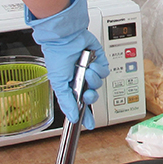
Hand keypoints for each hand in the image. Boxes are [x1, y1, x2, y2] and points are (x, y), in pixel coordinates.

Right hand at [25, 0, 108, 128]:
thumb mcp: (59, 83)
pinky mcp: (98, 60)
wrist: (66, 38)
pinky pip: (104, 71)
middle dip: (91, 96)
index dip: (85, 115)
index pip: (79, 104)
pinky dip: (99, 69)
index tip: (89, 125)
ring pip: (99, 83)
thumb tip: (73, 118)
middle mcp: (80, 79)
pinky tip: (92, 64)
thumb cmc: (58, 57)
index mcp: (70, 85)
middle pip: (91, 95)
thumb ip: (67, 102)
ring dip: (94, 79)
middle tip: (87, 92)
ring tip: (87, 70)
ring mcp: (90, 70)